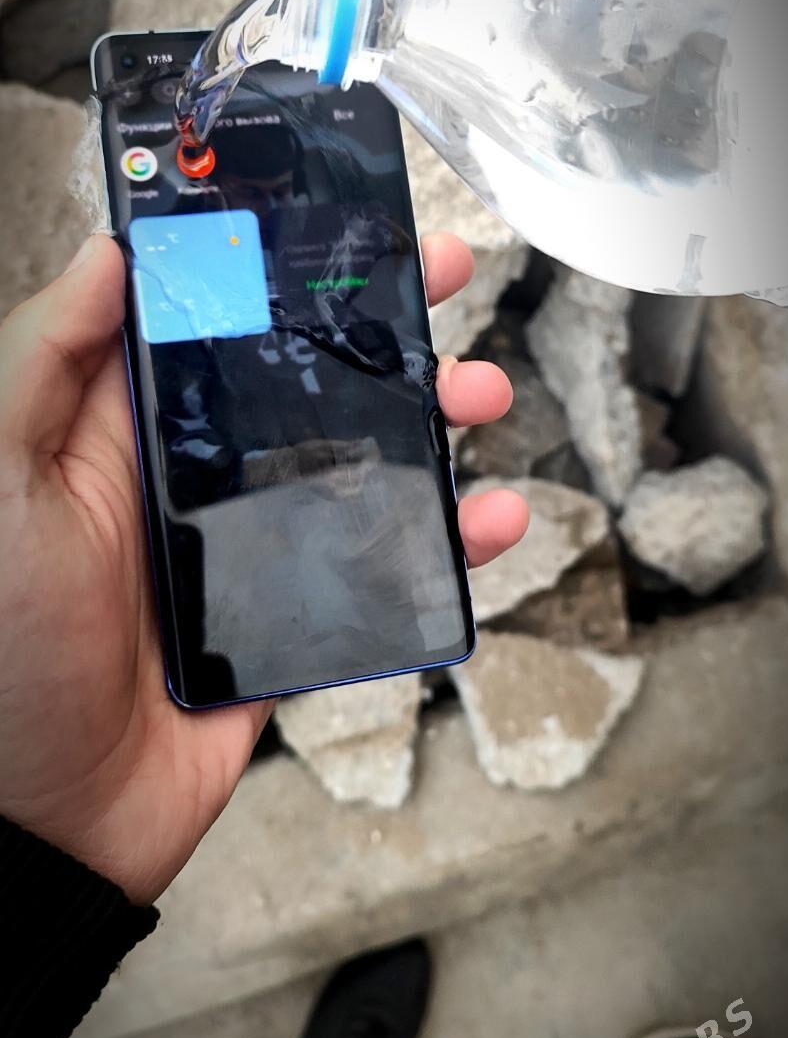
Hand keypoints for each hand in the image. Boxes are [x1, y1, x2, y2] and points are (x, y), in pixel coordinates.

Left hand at [0, 233, 527, 905]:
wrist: (52, 821)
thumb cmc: (7, 651)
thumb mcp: (2, 484)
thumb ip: (45, 363)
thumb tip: (108, 251)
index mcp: (124, 428)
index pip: (209, 314)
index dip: (272, 258)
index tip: (334, 215)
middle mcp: (196, 471)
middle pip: (302, 371)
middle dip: (374, 320)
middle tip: (437, 277)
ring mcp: (254, 542)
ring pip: (361, 456)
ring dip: (428, 417)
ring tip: (478, 395)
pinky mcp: (299, 613)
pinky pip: (386, 561)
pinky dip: (448, 538)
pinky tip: (490, 518)